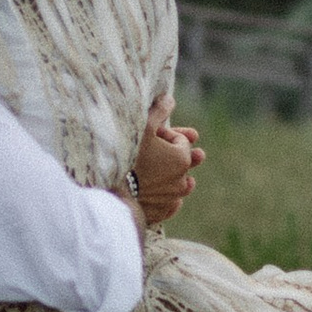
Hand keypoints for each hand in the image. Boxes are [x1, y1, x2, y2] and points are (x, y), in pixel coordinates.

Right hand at [132, 101, 203, 226]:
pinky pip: (170, 205)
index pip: (180, 140)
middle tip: (199, 155)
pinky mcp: (162, 212)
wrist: (112, 191)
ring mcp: (172, 198)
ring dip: (178, 178)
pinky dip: (169, 199)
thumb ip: (158, 111)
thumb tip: (170, 99)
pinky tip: (167, 196)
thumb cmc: (128, 156)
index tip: (153, 134)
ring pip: (180, 185)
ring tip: (183, 179)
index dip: (166, 134)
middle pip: (185, 163)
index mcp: (182, 158)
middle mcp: (182, 180)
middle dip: (187, 155)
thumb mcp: (143, 127)